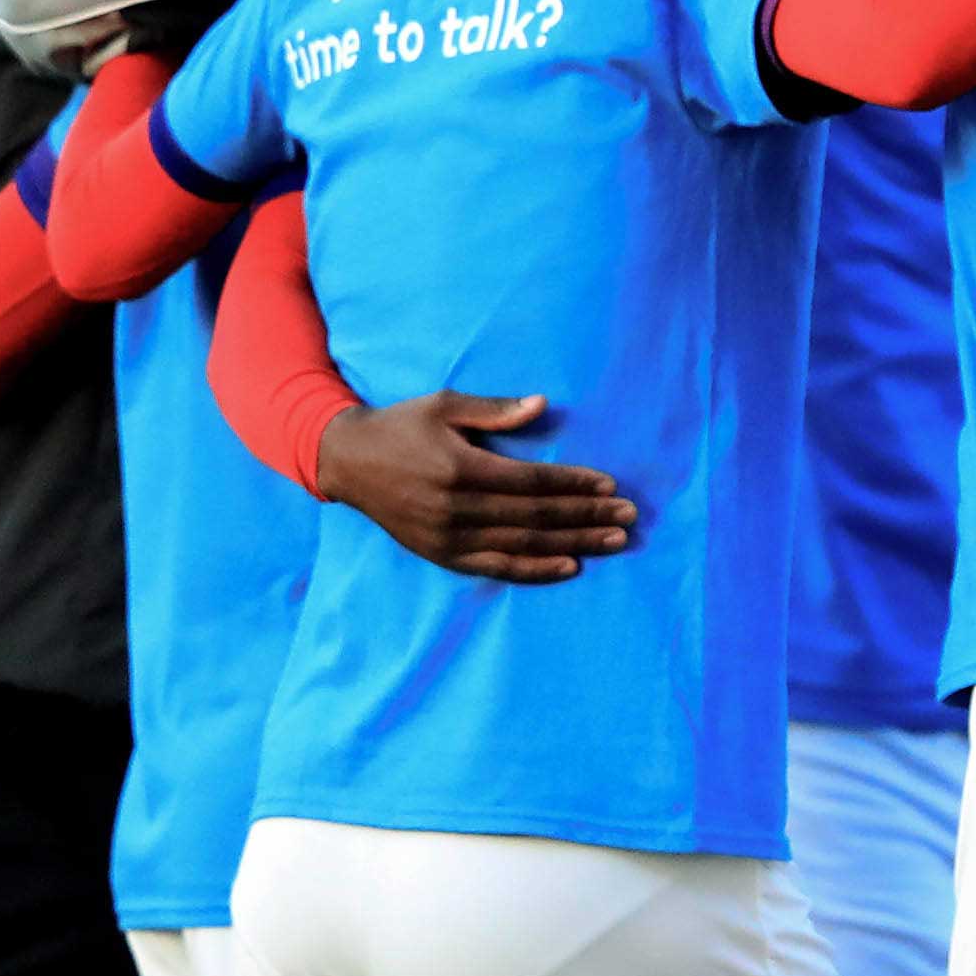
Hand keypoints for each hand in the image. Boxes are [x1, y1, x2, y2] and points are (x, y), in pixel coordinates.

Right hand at [313, 391, 636, 582]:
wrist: (346, 461)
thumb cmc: (401, 427)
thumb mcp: (443, 406)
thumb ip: (495, 411)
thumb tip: (543, 405)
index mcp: (462, 468)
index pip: (534, 481)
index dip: (575, 484)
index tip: (611, 485)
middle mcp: (458, 507)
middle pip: (537, 515)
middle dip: (587, 515)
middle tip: (629, 517)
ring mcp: (449, 536)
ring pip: (525, 544)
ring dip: (574, 544)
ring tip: (613, 541)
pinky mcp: (442, 554)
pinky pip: (497, 567)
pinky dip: (535, 570)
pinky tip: (570, 567)